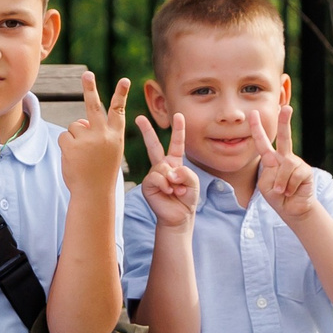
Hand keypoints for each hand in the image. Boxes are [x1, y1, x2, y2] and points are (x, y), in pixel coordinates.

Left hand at [60, 69, 129, 192]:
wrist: (94, 194)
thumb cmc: (101, 173)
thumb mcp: (108, 152)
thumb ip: (97, 134)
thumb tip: (79, 122)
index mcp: (116, 136)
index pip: (118, 111)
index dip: (121, 94)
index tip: (124, 80)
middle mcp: (104, 134)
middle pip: (93, 106)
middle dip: (90, 88)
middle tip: (87, 74)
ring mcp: (88, 139)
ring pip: (74, 126)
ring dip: (74, 139)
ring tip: (81, 156)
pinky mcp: (73, 144)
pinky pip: (64, 137)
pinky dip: (66, 147)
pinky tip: (73, 159)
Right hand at [134, 108, 200, 229]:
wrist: (178, 217)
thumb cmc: (186, 198)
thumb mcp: (193, 182)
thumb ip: (184, 172)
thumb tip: (168, 172)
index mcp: (174, 162)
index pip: (177, 143)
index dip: (179, 129)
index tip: (179, 115)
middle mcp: (162, 166)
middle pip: (153, 145)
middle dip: (147, 131)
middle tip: (139, 117)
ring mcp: (154, 175)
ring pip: (162, 167)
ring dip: (173, 180)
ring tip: (176, 191)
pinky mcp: (148, 185)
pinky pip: (156, 177)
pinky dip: (165, 185)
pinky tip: (169, 193)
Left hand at [250, 104, 319, 222]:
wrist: (291, 209)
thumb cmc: (277, 196)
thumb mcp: (265, 185)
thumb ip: (270, 174)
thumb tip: (284, 165)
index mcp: (271, 159)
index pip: (262, 142)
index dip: (257, 128)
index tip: (254, 113)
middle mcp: (284, 157)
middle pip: (285, 137)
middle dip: (285, 122)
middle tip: (286, 107)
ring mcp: (296, 163)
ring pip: (285, 167)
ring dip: (280, 183)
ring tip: (282, 191)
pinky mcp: (305, 171)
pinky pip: (293, 176)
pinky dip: (289, 187)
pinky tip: (291, 191)